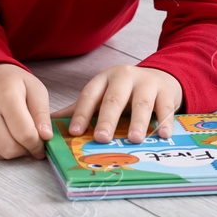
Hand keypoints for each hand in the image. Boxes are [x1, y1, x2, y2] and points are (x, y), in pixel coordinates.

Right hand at [0, 63, 52, 159]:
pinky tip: (0, 132)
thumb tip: (46, 137)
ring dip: (11, 149)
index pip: (25, 134)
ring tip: (14, 134)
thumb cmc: (13, 83)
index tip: (42, 143)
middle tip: (29, 141)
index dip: (37, 144)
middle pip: (9, 149)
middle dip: (24, 150)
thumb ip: (43, 114)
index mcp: (6, 95)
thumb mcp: (35, 89)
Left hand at [54, 65, 182, 144]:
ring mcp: (147, 83)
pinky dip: (165, 122)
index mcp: (104, 79)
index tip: (74, 132)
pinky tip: (163, 135)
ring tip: (134, 139)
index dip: (81, 113)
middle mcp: (124, 77)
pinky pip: (165, 108)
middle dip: (107, 119)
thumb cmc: (126, 93)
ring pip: (141, 103)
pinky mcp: (166, 91)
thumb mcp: (103, 94)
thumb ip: (80, 109)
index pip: (90, 95)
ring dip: (138, 122)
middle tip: (102, 138)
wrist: (161, 77)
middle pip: (114, 99)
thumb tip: (49, 123)